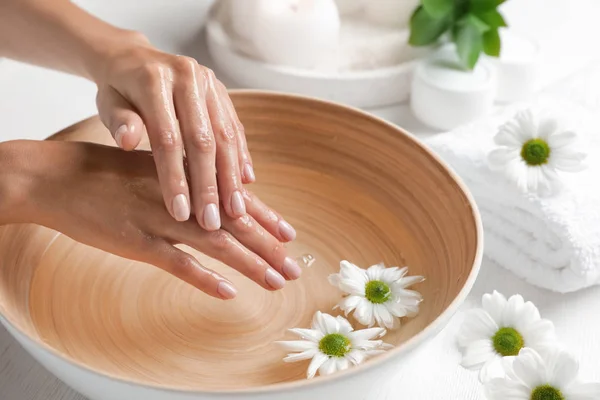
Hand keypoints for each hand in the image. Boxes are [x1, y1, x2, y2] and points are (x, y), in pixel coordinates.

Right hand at [2, 140, 301, 299]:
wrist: (58, 178)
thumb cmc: (105, 173)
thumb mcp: (152, 168)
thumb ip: (184, 182)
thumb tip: (212, 196)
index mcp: (186, 177)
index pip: (235, 199)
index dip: (266, 218)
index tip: (290, 235)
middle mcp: (181, 197)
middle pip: (235, 224)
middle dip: (268, 247)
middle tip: (293, 268)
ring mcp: (160, 220)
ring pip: (216, 244)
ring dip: (250, 264)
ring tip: (276, 281)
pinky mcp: (137, 242)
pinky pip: (177, 263)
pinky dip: (204, 278)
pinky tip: (228, 291)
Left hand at [93, 37, 255, 229]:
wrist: (134, 59)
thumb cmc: (117, 90)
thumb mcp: (107, 103)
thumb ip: (118, 122)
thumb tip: (129, 142)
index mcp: (154, 80)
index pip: (168, 138)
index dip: (175, 178)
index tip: (180, 213)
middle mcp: (188, 77)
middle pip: (203, 139)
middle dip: (209, 185)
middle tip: (212, 221)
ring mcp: (209, 83)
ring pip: (226, 135)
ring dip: (231, 177)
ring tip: (235, 211)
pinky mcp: (221, 91)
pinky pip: (235, 127)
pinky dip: (241, 156)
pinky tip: (245, 184)